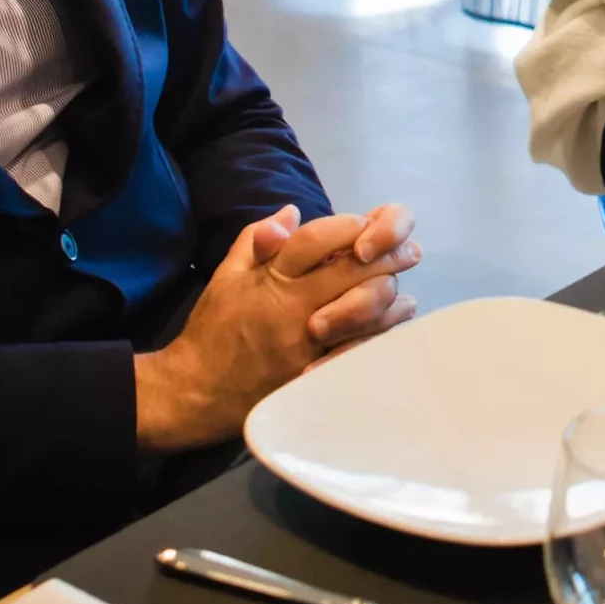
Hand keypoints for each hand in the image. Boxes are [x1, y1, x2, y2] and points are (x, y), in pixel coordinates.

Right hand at [132, 202, 420, 449]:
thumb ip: (257, 240)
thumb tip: (291, 212)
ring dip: (390, 292)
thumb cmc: (214, 330)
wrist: (196, 392)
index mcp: (272, 280)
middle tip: (408, 250)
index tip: (366, 223)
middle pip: (352, 270)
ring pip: (367, 309)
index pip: (317, 239)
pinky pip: (364, 348)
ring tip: (401, 284)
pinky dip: (385, 330)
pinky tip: (395, 319)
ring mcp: (309, 344)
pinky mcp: (319, 374)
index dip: (348, 226)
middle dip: (387, 254)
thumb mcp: (226, 277)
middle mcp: (294, 308)